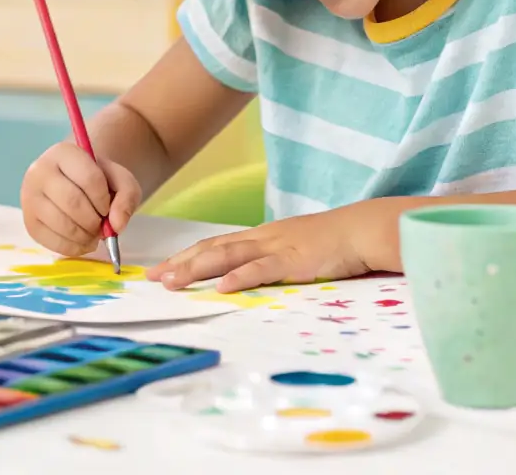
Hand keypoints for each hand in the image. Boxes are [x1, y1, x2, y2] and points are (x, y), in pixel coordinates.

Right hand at [20, 141, 141, 257]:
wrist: (73, 184)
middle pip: (72, 202)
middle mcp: (39, 171)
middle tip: (102, 226)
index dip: (104, 199)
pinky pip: (52, 242)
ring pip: (61, 223)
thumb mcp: (120, 180)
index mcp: (63, 152)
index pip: (89, 178)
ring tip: (94, 233)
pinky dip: (74, 248)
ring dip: (86, 236)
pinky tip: (83, 241)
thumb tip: (117, 226)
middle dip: (94, 221)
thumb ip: (127, 197)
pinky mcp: (29, 222)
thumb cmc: (97, 180)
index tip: (107, 206)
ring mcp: (29, 198)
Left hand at [147, 209, 371, 292]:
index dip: (187, 257)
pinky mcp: (295, 260)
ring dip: (197, 269)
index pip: (215, 246)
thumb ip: (273, 262)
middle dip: (180, 263)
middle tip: (152, 278)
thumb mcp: (296, 251)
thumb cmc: (334, 243)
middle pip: (213, 249)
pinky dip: (241, 277)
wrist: (363, 228)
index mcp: (262, 238)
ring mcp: (277, 247)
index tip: (162, 269)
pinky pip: (263, 269)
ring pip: (228, 257)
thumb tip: (249, 279)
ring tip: (172, 281)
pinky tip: (222, 286)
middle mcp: (262, 239)